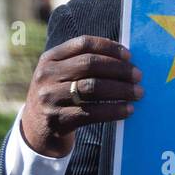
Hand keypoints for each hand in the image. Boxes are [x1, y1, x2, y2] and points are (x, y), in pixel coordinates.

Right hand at [21, 35, 143, 156]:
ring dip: (121, 90)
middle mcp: (47, 75)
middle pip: (90, 64)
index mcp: (50, 58)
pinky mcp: (58, 119)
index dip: (109, 47)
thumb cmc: (59, 96)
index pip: (83, 44)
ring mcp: (51, 98)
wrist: (35, 130)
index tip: (129, 55)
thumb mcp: (60, 74)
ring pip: (93, 88)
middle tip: (138, 76)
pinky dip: (113, 110)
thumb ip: (81, 63)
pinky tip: (128, 110)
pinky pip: (92, 112)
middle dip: (119, 69)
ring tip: (138, 93)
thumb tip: (125, 58)